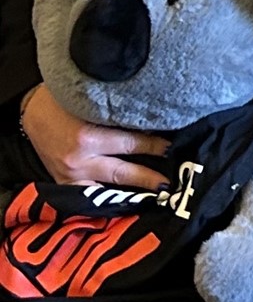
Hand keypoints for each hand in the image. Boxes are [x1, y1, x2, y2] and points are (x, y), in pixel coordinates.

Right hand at [20, 83, 168, 186]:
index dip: (155, 146)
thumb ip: (117, 112)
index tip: (172, 147)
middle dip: (148, 178)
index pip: (131, 144)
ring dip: (130, 194)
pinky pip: (87, 196)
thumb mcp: (92, 101)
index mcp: (87, 138)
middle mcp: (79, 161)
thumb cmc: (65, 98)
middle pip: (123, 173)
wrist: (32, 110)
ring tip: (153, 197)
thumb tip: (151, 121)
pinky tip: (123, 203)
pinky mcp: (62, 183)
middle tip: (169, 183)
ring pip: (106, 189)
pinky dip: (104, 200)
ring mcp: (69, 175)